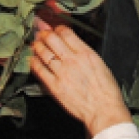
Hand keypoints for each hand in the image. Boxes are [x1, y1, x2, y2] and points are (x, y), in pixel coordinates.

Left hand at [31, 20, 131, 137]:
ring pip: (43, 52)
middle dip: (43, 33)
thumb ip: (85, 53)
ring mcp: (62, 73)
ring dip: (37, 46)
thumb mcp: (100, 64)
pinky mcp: (54, 86)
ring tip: (35, 44)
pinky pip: (39, 70)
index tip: (53, 28)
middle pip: (51, 39)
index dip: (56, 28)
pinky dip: (34, 62)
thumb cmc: (106, 91)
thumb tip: (74, 46)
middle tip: (40, 32)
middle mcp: (72, 60)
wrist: (104, 110)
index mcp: (86, 53)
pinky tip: (32, 59)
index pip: (65, 32)